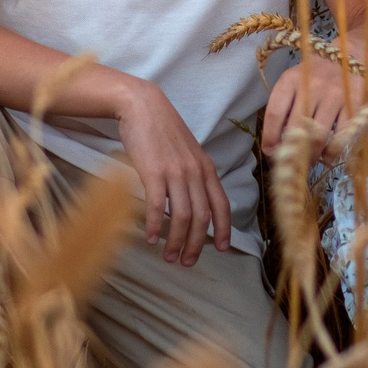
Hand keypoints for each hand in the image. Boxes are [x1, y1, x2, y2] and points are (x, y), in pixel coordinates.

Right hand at [113, 77, 230, 264]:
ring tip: (169, 256)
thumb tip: (196, 200)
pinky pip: (156, 206)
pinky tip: (150, 238)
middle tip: (187, 262)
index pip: (222, 205)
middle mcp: (195, 172)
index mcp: (206, 167)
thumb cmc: (163, 130)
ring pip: (181, 216)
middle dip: (196, 244)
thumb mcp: (188, 151)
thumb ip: (195, 174)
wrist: (143, 105)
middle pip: (202, 217)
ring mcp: (175, 172)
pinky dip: (155, 226)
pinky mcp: (153, 171)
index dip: (224, 229)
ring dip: (176, 241)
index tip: (221, 248)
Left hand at [261, 59, 361, 158]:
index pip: (275, 112)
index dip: (270, 136)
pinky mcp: (355, 103)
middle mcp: (312, 86)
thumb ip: (285, 106)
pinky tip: (329, 156)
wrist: (350, 52)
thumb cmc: (316, 72)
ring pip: (319, 136)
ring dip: (312, 156)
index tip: (270, 151)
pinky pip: (343, 135)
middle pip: (297, 128)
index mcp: (291, 79)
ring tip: (310, 162)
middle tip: (293, 162)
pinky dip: (334, 151)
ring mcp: (335, 94)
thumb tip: (275, 144)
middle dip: (293, 151)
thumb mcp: (295, 80)